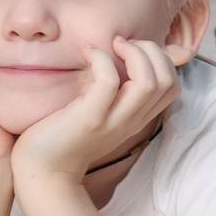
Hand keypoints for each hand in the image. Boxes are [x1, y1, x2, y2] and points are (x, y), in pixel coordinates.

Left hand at [11, 37, 182, 185]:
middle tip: (122, 44)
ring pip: (148, 81)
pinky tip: (88, 52)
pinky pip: (109, 81)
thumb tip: (115, 61)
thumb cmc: (65, 137)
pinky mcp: (90, 118)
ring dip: (134, 53)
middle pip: (166, 80)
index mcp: (137, 118)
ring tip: (112, 46)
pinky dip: (102, 58)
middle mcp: (132, 121)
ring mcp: (113, 121)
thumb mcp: (100, 115)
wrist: (42, 171)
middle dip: (151, 50)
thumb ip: (114, 95)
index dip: (160, 60)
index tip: (131, 51)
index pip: (172, 86)